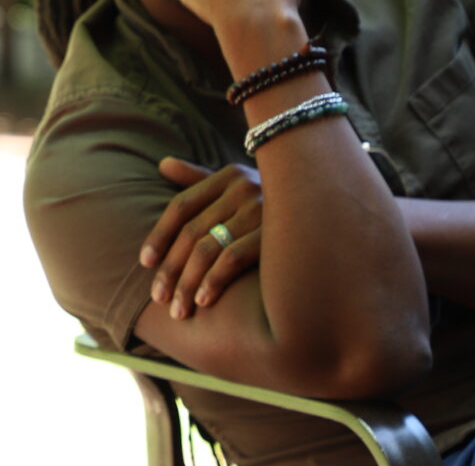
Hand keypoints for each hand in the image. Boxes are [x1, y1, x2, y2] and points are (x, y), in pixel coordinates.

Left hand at [139, 157, 263, 318]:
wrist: (329, 211)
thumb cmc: (274, 205)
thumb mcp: (239, 186)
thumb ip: (200, 181)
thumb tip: (163, 164)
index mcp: (228, 175)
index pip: (181, 206)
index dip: (159, 235)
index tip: (145, 263)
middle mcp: (241, 188)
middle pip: (190, 232)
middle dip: (171, 269)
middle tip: (158, 298)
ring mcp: (259, 210)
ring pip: (207, 249)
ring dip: (188, 283)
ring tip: (178, 309)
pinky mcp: (275, 235)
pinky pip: (232, 259)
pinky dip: (213, 281)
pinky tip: (204, 301)